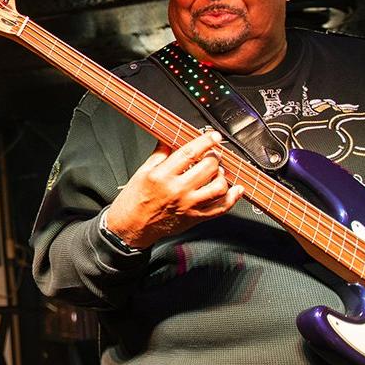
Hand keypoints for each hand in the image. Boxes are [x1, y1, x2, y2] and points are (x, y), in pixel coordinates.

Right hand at [104, 131, 245, 248]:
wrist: (130, 228)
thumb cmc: (133, 202)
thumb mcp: (141, 173)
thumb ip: (159, 155)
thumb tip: (169, 139)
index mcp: (162, 176)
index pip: (190, 153)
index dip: (206, 141)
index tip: (213, 137)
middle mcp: (177, 190)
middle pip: (208, 167)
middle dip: (214, 156)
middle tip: (212, 154)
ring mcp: (189, 205)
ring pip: (218, 186)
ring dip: (222, 175)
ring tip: (217, 171)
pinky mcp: (195, 218)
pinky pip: (221, 208)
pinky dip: (232, 197)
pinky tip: (234, 189)